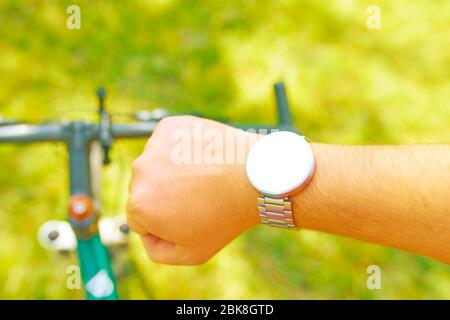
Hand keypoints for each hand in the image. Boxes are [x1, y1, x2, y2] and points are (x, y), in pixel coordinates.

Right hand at [127, 116, 259, 264]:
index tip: (188, 216)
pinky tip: (200, 159)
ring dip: (171, 172)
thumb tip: (146, 233)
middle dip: (164, 196)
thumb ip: (157, 250)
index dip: (164, 222)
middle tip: (197, 197)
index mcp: (140, 204)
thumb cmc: (225, 216)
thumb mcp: (190, 253)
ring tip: (201, 178)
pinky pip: (167, 144)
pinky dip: (179, 150)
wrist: (254, 177)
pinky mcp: (169, 126)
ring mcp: (155, 145)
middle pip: (145, 190)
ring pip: (155, 166)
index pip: (139, 219)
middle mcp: (141, 171)